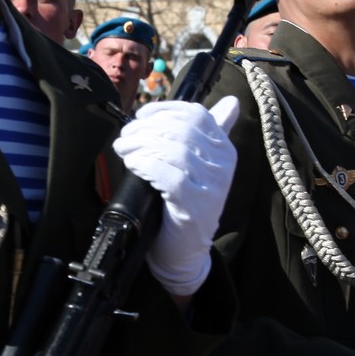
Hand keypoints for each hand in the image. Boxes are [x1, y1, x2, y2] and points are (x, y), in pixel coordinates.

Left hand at [113, 98, 240, 296]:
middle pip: (181, 130)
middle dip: (146, 129)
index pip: (196, 114)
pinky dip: (146, 164)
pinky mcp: (196, 205)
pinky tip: (134, 166)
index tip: (141, 116)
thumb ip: (204, 135)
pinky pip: (169, 174)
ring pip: (174, 149)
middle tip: (125, 138)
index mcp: (225, 150)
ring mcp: (212, 186)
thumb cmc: (184, 205)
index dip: (164, 110)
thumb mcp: (197, 166)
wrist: (184, 253)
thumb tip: (230, 102)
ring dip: (141, 145)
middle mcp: (223, 165)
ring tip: (124, 150)